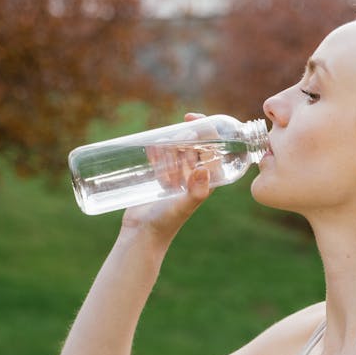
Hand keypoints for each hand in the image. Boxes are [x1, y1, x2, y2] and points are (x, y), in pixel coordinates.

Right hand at [120, 113, 212, 240]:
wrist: (142, 235)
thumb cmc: (165, 223)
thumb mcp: (182, 207)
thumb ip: (195, 192)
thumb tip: (203, 169)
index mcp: (207, 180)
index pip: (213, 148)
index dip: (206, 130)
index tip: (191, 118)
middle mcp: (194, 177)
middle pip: (194, 145)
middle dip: (184, 137)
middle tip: (173, 141)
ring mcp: (177, 177)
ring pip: (177, 150)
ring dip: (169, 145)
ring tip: (160, 156)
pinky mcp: (160, 179)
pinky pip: (161, 157)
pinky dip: (156, 150)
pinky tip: (150, 150)